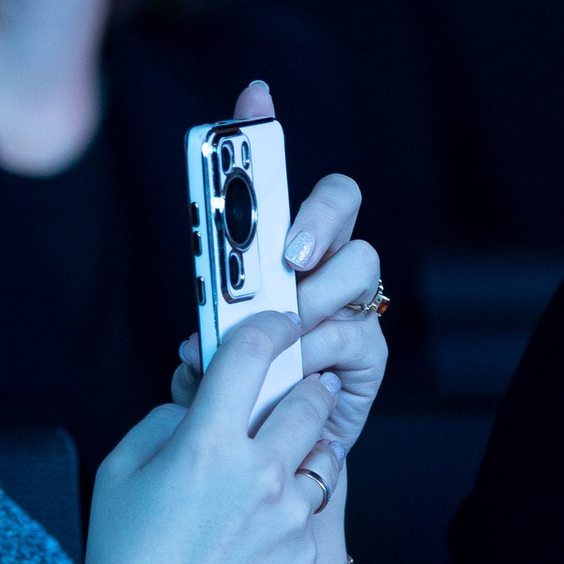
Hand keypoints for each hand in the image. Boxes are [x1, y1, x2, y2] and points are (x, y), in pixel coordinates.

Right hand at [63, 309, 340, 563]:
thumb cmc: (124, 560)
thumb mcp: (118, 472)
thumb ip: (163, 420)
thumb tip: (198, 401)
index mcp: (204, 444)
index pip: (253, 353)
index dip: (270, 325)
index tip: (276, 322)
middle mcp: (257, 473)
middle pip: (310, 397)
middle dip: (300, 388)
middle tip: (285, 395)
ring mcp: (288, 516)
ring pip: (325, 451)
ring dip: (305, 446)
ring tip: (272, 465)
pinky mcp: (304, 553)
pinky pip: (314, 507)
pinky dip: (296, 503)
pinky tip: (261, 523)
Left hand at [171, 82, 386, 457]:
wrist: (265, 465)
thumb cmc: (236, 401)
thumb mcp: (206, 363)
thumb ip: (205, 344)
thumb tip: (196, 345)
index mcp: (272, 254)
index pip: (275, 178)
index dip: (262, 129)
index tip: (251, 98)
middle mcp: (320, 267)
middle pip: (341, 200)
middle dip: (317, 215)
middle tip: (288, 255)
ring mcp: (350, 307)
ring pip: (358, 265)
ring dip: (316, 297)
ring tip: (286, 331)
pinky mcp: (367, 356)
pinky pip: (356, 336)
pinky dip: (319, 355)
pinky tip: (296, 375)